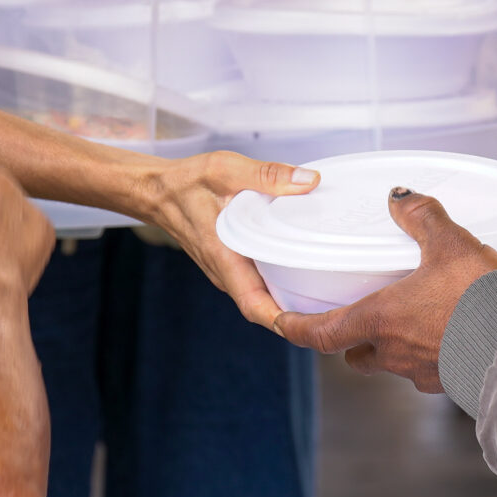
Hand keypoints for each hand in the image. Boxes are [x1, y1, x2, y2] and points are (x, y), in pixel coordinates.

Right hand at [140, 150, 322, 328]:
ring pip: (262, 295)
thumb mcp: (226, 170)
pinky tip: (303, 269)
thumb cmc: (187, 183)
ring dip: (290, 300)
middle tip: (338, 311)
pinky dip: (279, 282)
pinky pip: (257, 281)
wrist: (157, 191)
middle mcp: (226, 272)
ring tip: (328, 296)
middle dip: (299, 315)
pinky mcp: (230, 263)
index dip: (284, 322)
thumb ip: (268, 176)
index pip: (254, 305)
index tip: (313, 326)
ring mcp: (227, 271)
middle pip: (265, 307)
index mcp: (225, 257)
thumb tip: (309, 182)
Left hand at [276, 188, 496, 390]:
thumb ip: (422, 216)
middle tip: (355, 317)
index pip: (319, 334)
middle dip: (351, 339)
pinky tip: (451, 331)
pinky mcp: (454, 383)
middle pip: (355, 354)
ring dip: (393, 345)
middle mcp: (394, 354)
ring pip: (393, 363)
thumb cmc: (482, 300)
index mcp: (379, 321)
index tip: (280, 321)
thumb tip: (400, 195)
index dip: (295, 327)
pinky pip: (430, 369)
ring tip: (411, 318)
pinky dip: (430, 351)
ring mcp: (424, 373)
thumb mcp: (452, 244)